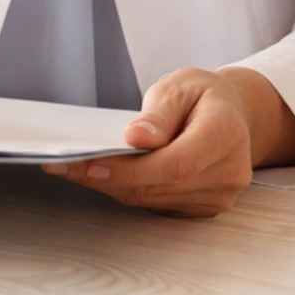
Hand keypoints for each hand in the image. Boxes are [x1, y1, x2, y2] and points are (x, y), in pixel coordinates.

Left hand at [47, 67, 294, 218]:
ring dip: (110, 186)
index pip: (176, 164)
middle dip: (108, 177)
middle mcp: (228, 171)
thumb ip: (159, 114)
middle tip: (62, 165)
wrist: (232, 115)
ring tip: (71, 168)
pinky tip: (100, 176)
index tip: (88, 164)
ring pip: (153, 198)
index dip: (130, 170)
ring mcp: (218, 195)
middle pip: (160, 185)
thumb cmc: (203, 96)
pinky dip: (126, 190)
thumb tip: (135, 139)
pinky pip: (157, 203)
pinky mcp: (203, 208)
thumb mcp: (180, 87)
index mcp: (226, 134)